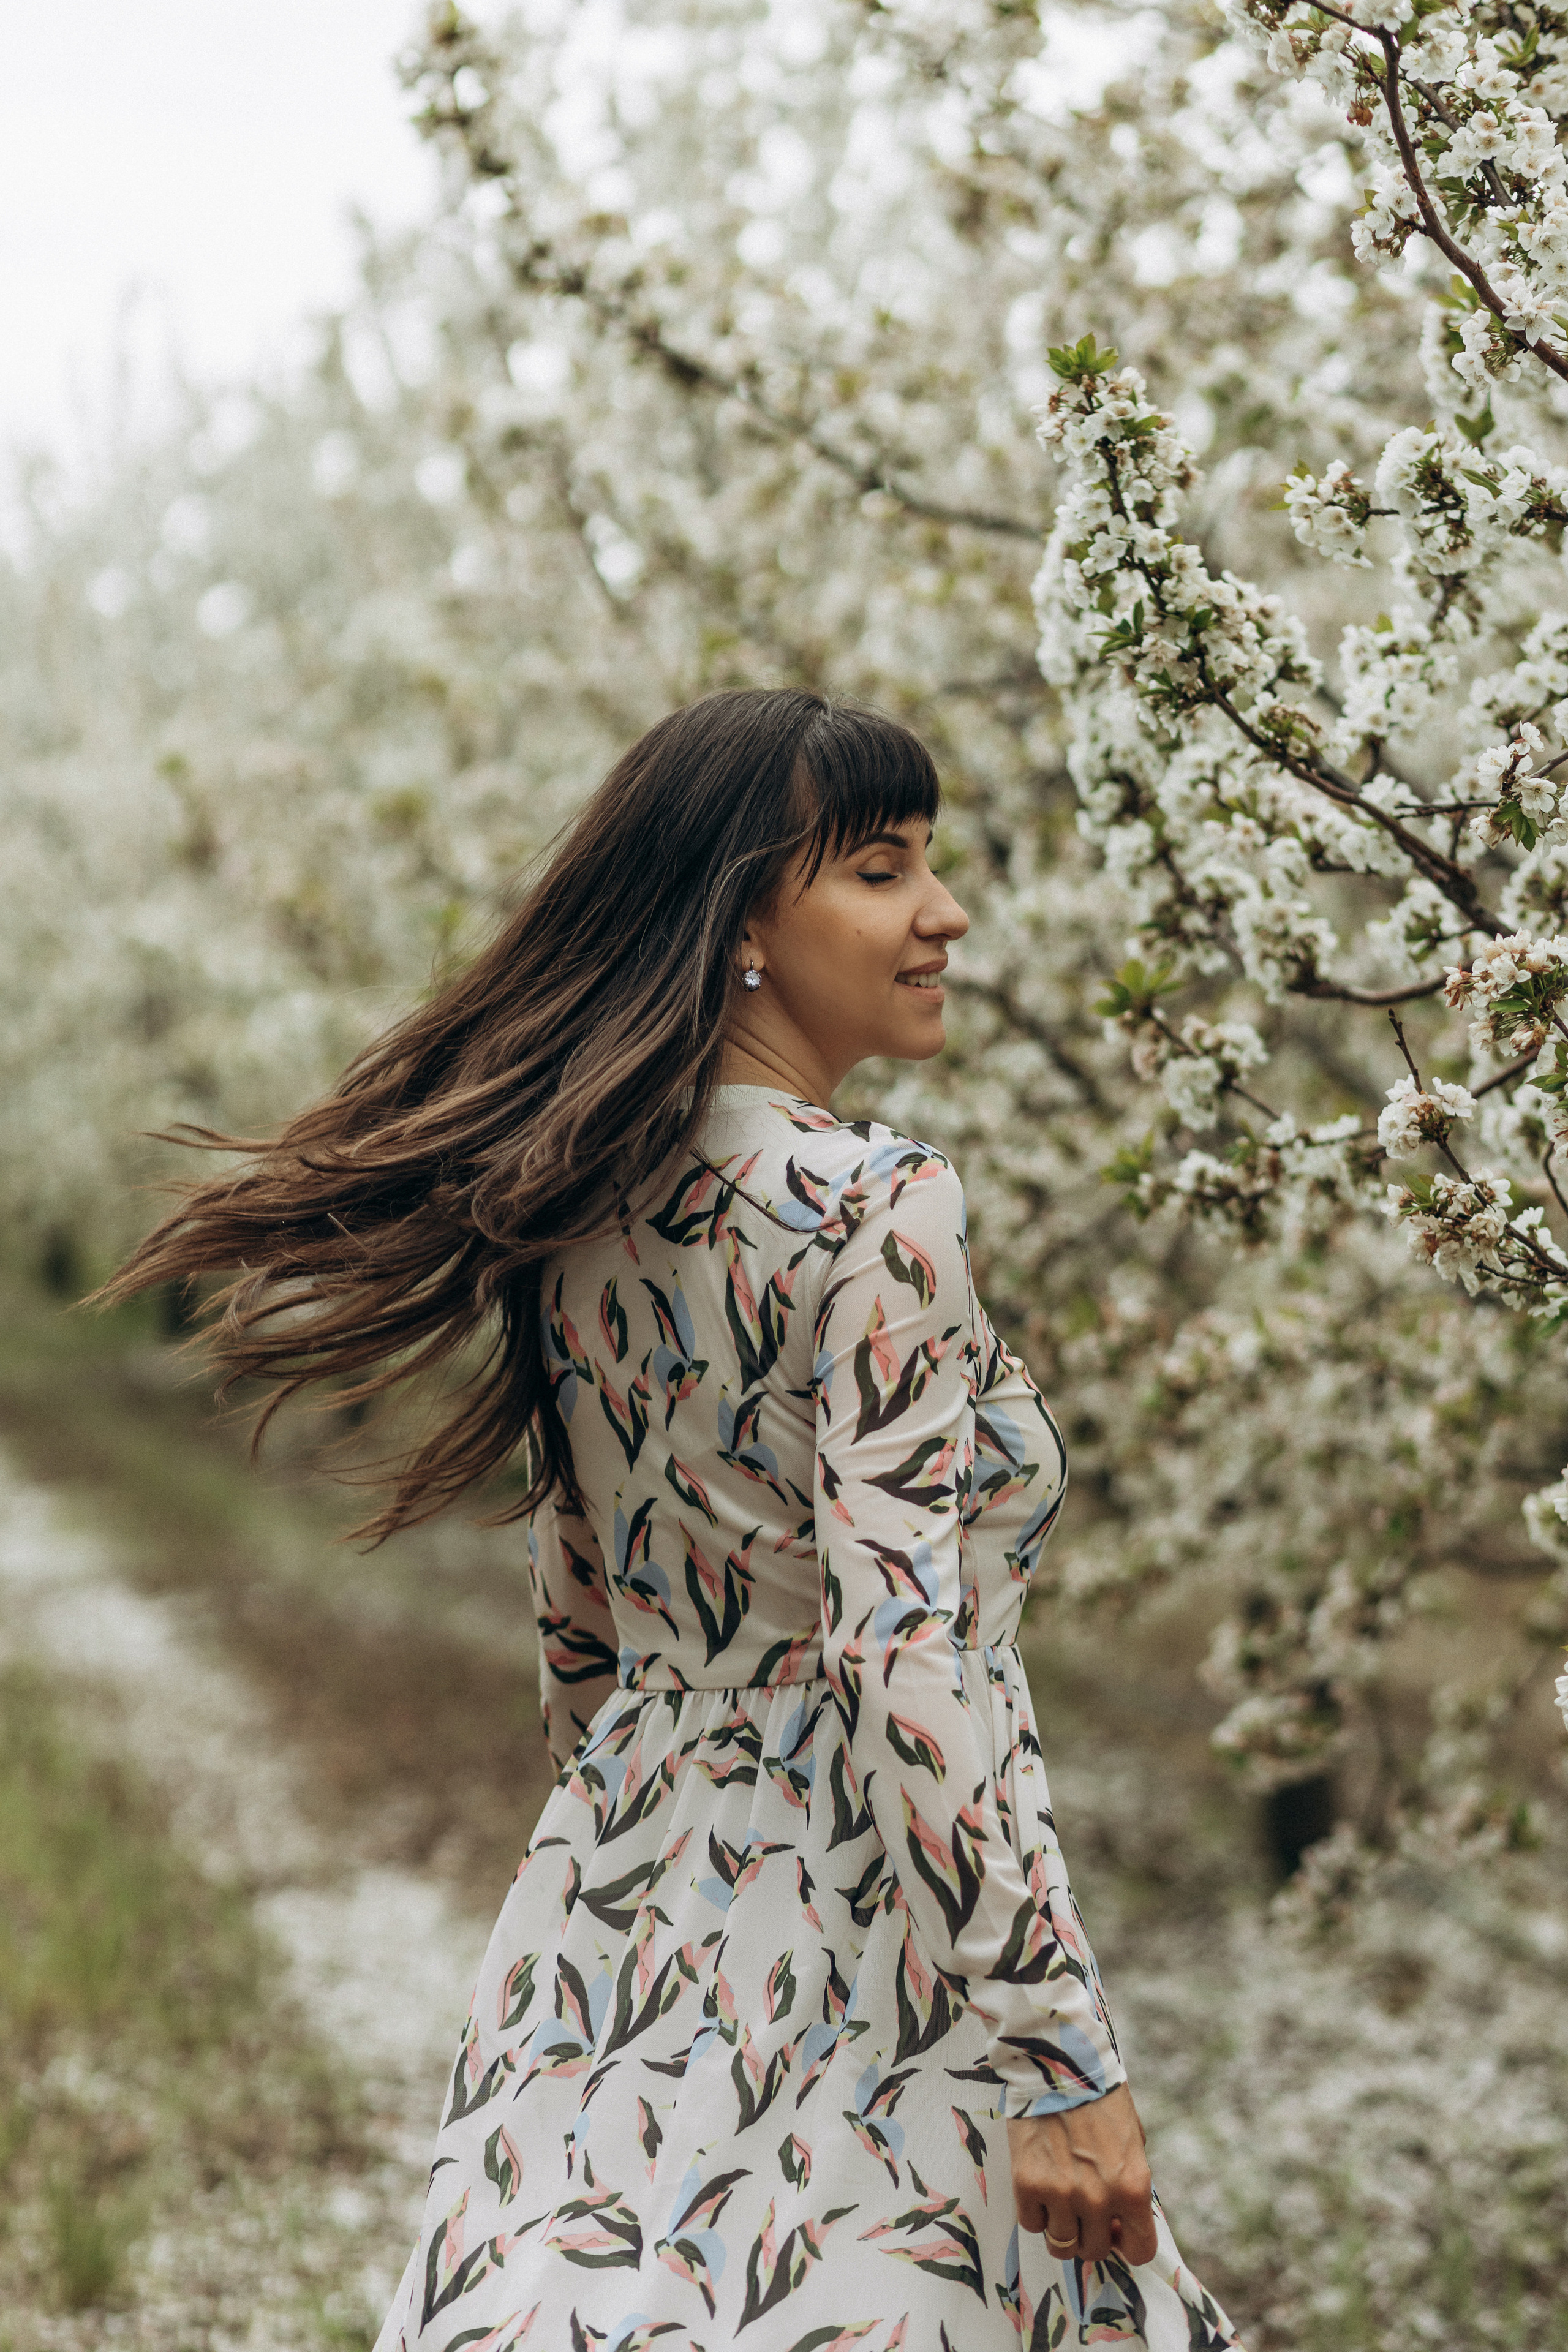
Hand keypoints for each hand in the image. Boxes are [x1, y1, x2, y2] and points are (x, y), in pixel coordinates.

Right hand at [1006, 2082, 1156, 2266]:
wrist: (1058, 2062)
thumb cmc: (1100, 2097)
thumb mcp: (1132, 2141)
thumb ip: (1129, 2183)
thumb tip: (1121, 2220)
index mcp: (1133, 2186)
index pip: (1140, 2250)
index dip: (1127, 2244)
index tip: (1116, 2230)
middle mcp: (1099, 2197)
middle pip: (1094, 2250)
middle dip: (1091, 2233)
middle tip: (1083, 2207)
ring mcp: (1061, 2193)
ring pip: (1061, 2244)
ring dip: (1062, 2227)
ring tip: (1060, 2198)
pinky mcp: (1027, 2183)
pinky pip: (1031, 2223)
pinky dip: (1036, 2211)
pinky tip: (1040, 2184)